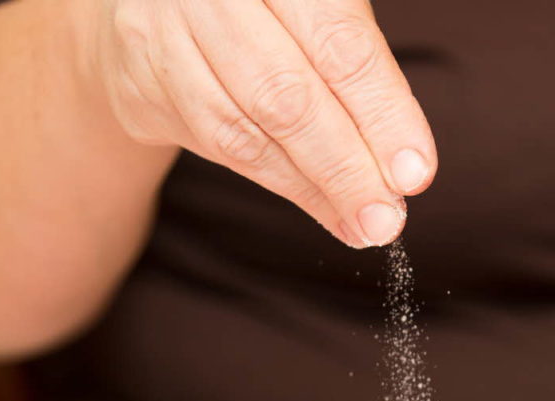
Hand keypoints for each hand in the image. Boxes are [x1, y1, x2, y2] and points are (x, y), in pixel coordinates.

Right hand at [91, 0, 436, 246]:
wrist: (156, 4)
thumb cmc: (264, 6)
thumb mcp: (316, 7)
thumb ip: (357, 68)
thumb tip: (402, 165)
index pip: (338, 44)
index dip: (380, 112)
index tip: (414, 172)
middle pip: (286, 96)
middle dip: (345, 168)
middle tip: (386, 221)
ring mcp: (161, 36)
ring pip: (245, 132)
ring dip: (313, 189)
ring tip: (362, 224)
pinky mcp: (140, 86)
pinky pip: (216, 147)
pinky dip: (278, 183)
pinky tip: (321, 208)